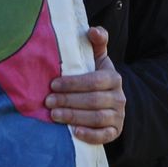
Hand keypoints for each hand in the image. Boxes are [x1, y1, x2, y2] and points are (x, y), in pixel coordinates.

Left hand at [45, 27, 125, 145]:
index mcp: (113, 78)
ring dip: (74, 116)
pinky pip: (104, 136)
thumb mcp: (98, 59)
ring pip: (97, 118)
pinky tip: (74, 132)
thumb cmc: (96, 77)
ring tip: (53, 115)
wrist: (109, 103)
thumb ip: (97, 42)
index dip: (73, 83)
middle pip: (93, 100)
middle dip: (68, 100)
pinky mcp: (115, 132)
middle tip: (48, 101)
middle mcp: (119, 97)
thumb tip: (92, 30)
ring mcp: (119, 116)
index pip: (94, 80)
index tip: (53, 84)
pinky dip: (89, 135)